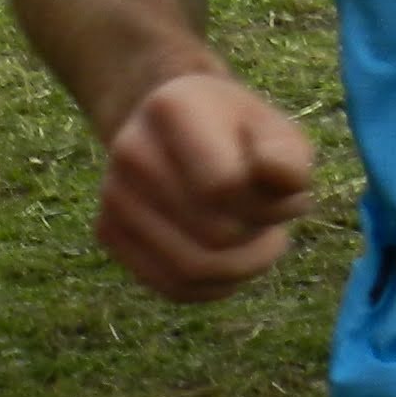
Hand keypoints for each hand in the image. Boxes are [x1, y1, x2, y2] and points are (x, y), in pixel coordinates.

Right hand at [96, 71, 317, 301]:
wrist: (181, 134)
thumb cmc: (240, 138)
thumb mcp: (275, 132)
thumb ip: (288, 156)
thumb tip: (279, 178)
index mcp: (171, 108)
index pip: (225, 187)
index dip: (266, 200)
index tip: (269, 183)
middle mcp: (130, 148)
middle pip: (215, 234)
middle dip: (255, 234)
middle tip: (263, 215)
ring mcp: (113, 192)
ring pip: (193, 270)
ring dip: (241, 266)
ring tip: (252, 238)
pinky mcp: (108, 231)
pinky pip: (173, 288)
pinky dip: (214, 286)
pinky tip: (226, 258)